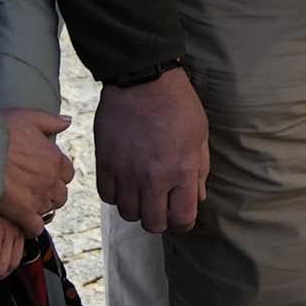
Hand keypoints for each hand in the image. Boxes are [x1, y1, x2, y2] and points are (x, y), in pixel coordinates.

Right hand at [0, 107, 73, 230]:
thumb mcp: (28, 117)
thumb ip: (50, 120)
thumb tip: (68, 121)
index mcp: (55, 158)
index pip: (67, 173)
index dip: (56, 175)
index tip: (45, 175)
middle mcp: (51, 179)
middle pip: (60, 193)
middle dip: (51, 193)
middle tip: (35, 192)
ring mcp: (38, 197)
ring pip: (49, 209)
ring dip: (40, 208)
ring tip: (27, 206)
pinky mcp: (23, 212)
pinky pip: (35, 227)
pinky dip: (31, 228)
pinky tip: (23, 224)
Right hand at [98, 70, 207, 233]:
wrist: (142, 81)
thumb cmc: (178, 105)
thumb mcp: (200, 136)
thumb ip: (199, 171)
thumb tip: (197, 197)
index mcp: (181, 172)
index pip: (182, 219)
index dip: (184, 222)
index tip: (181, 215)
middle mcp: (152, 179)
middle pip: (153, 224)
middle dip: (160, 220)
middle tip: (162, 206)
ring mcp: (126, 173)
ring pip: (128, 213)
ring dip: (137, 208)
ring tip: (142, 193)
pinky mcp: (105, 163)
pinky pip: (107, 196)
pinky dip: (116, 195)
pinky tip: (124, 183)